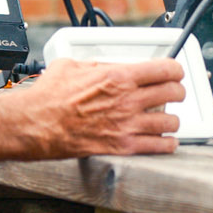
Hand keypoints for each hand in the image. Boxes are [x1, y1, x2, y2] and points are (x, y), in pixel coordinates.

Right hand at [17, 58, 187, 157]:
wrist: (35, 124)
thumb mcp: (72, 66)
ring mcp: (127, 124)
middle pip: (173, 93)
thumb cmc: (48, 97)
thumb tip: (104, 66)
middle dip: (177, 91)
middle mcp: (128, 100)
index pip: (164, 69)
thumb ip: (96, 65)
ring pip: (170, 121)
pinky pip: (158, 146)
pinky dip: (167, 144)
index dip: (175, 69)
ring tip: (167, 118)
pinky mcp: (122, 146)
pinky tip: (166, 141)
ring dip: (172, 119)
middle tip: (174, 92)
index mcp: (118, 76)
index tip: (174, 71)